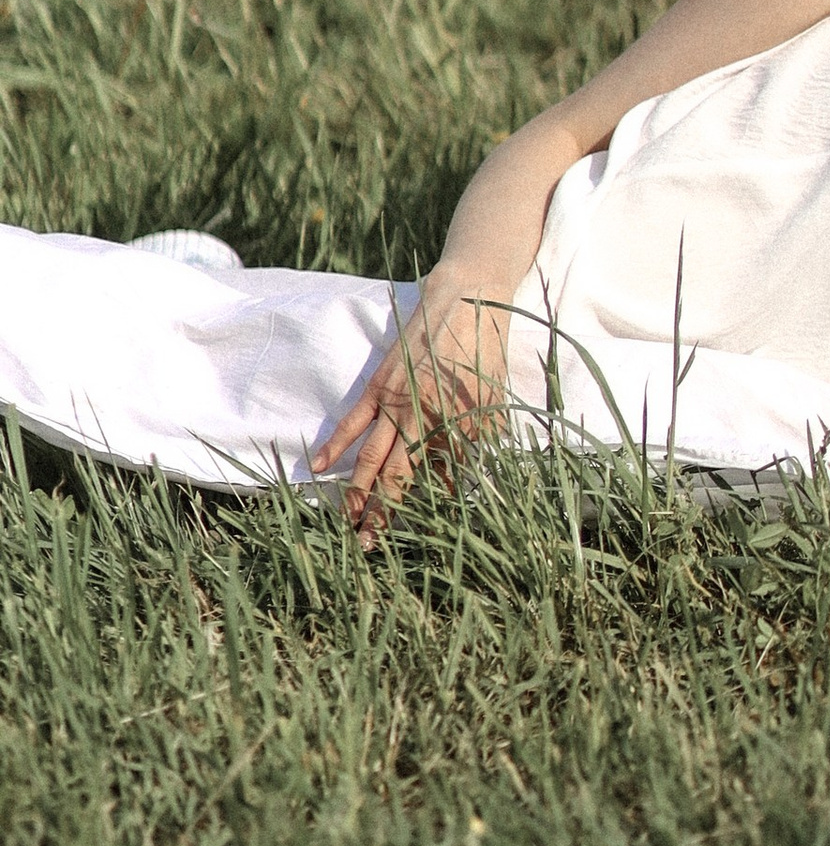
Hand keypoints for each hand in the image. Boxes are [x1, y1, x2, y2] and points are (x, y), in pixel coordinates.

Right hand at [311, 285, 508, 540]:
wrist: (469, 298)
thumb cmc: (487, 350)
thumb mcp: (493, 398)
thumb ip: (478, 439)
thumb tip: (462, 477)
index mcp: (456, 424)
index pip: (440, 480)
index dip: (430, 508)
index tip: (421, 534)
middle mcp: (422, 418)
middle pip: (397, 478)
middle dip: (383, 515)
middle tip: (368, 548)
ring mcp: (396, 402)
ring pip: (372, 458)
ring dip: (358, 493)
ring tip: (347, 525)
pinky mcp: (380, 385)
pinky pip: (354, 421)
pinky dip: (336, 445)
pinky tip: (320, 468)